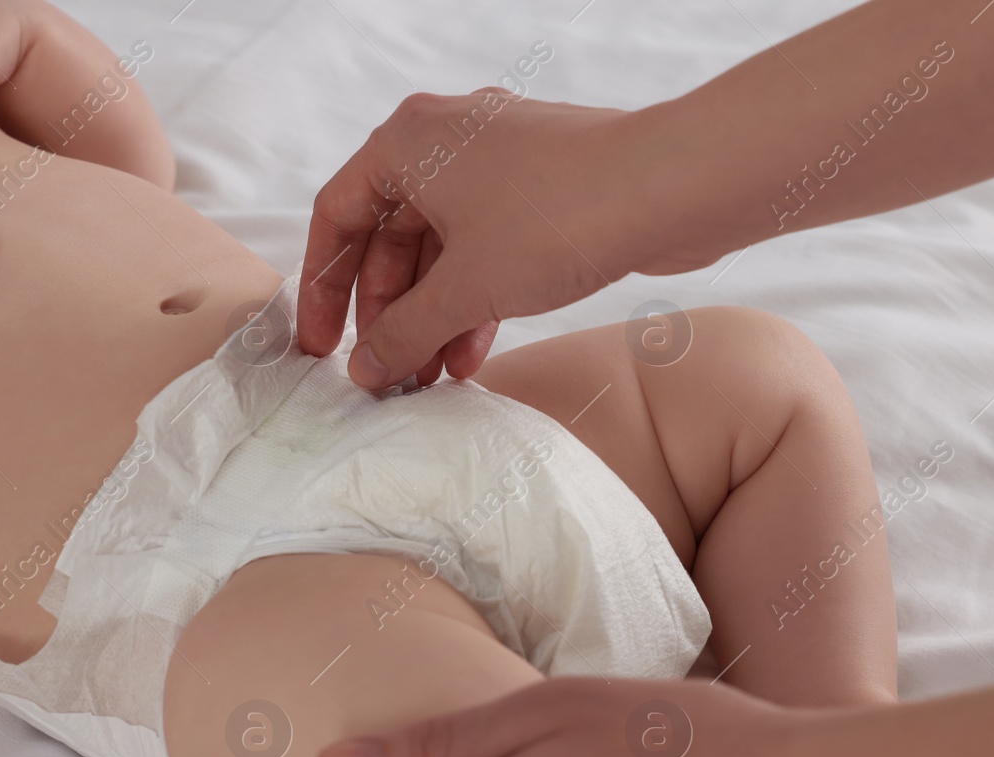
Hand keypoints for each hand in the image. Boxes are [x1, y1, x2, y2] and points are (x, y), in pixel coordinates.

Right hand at [298, 91, 646, 389]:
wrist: (671, 189)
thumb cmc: (559, 216)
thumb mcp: (465, 288)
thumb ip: (403, 333)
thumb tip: (365, 370)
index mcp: (409, 141)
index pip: (337, 217)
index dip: (323, 290)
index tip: (322, 347)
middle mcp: (448, 141)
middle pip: (390, 237)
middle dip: (388, 314)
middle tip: (386, 373)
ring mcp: (498, 163)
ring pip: (442, 249)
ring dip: (433, 316)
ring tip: (431, 379)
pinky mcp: (541, 191)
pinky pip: (486, 250)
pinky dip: (474, 300)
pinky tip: (472, 356)